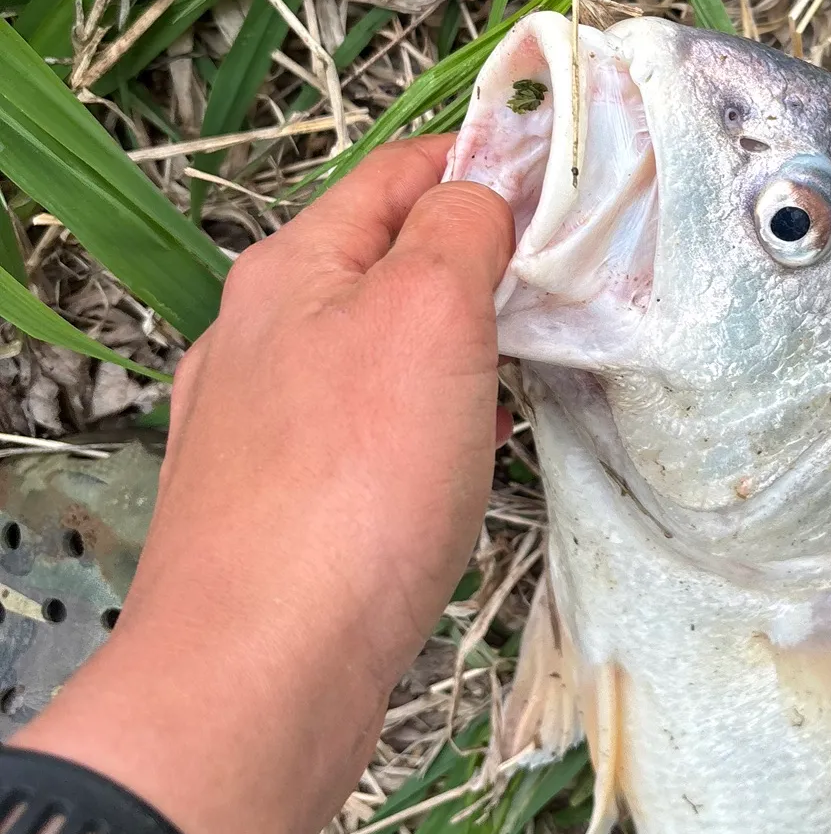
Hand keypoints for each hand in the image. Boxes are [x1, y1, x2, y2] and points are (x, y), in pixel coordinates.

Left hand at [19, 135, 513, 833]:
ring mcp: (264, 428)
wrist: (266, 672)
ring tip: (529, 366)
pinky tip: (463, 458)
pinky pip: (368, 434)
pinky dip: (427, 423)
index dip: (479, 161)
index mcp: (290, 271)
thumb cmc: (351, 486)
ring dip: (454, 348)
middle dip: (474, 263)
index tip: (561, 174)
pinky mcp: (284, 507)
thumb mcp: (424, 316)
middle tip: (565, 283)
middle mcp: (261, 338)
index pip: (394, 175)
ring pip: (377, 355)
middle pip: (384, 267)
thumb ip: (457, 230)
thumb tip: (480, 188)